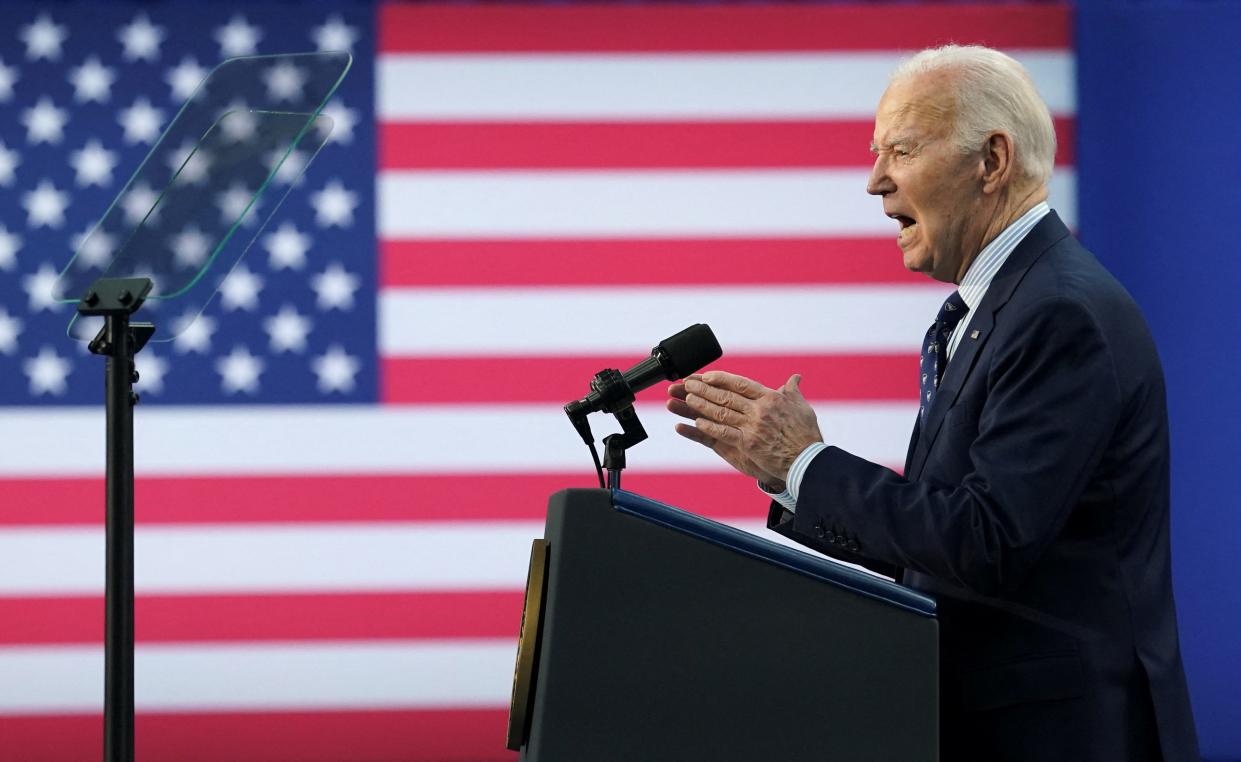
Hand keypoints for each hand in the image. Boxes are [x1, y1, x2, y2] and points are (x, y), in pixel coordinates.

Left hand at [670, 371, 822, 482]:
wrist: (808, 460)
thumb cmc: (806, 434)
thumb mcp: (802, 407)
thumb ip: (793, 391)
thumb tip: (795, 377)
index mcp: (771, 398)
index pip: (741, 384)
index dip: (721, 379)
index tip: (706, 376)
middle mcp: (760, 410)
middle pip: (726, 396)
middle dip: (704, 389)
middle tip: (688, 384)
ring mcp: (753, 427)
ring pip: (722, 412)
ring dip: (702, 405)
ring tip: (687, 399)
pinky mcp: (748, 444)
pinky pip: (724, 433)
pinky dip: (709, 426)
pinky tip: (696, 422)